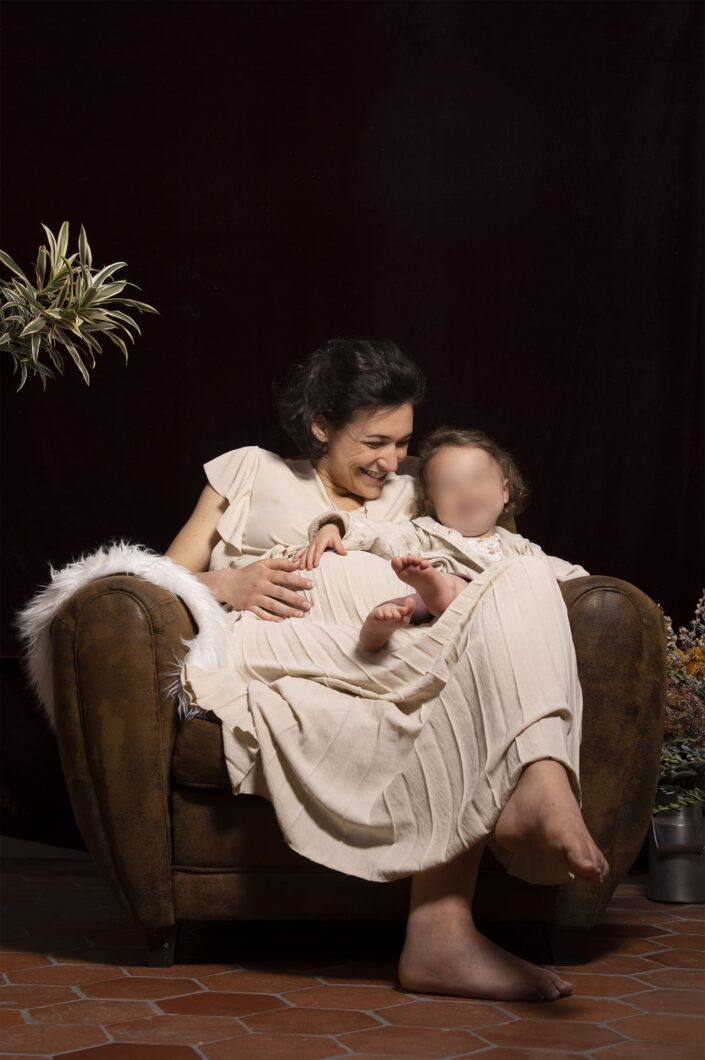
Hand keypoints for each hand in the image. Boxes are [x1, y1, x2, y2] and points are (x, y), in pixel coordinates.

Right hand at [198, 558, 314, 620]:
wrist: (226, 584)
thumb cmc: (248, 573)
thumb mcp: (262, 564)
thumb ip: (279, 563)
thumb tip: (296, 564)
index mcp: (264, 573)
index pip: (284, 576)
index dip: (298, 580)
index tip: (311, 585)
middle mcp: (260, 585)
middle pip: (281, 592)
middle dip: (296, 599)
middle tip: (309, 605)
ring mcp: (254, 597)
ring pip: (273, 605)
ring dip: (288, 611)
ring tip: (300, 615)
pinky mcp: (248, 606)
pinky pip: (262, 614)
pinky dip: (272, 618)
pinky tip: (283, 621)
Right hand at [292, 524, 346, 569]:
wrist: (327, 529)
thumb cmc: (333, 536)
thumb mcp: (337, 540)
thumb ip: (340, 547)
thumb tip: (345, 554)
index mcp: (321, 541)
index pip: (318, 551)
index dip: (316, 558)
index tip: (315, 565)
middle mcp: (314, 543)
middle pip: (310, 552)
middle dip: (308, 561)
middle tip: (308, 569)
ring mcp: (310, 545)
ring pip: (305, 552)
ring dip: (302, 560)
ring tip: (300, 568)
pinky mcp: (308, 547)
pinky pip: (302, 551)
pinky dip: (297, 555)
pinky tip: (293, 561)